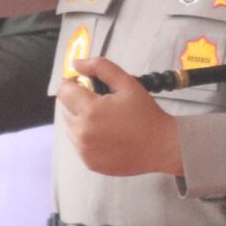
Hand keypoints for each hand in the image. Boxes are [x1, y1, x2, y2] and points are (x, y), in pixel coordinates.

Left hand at [56, 58, 184, 176]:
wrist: (161, 146)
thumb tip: (75, 63)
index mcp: (90, 110)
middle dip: (77, 102)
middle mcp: (82, 132)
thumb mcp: (127, 83)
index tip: (88, 86)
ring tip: (105, 121)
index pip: (64, 92)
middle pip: (64, 109)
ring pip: (70, 128)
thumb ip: (100, 67)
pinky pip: (78, 145)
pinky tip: (106, 136)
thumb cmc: (145, 113)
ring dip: (81, 120)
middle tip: (101, 104)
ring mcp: (84, 150)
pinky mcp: (89, 163)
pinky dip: (87, 138)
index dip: (73, 84)